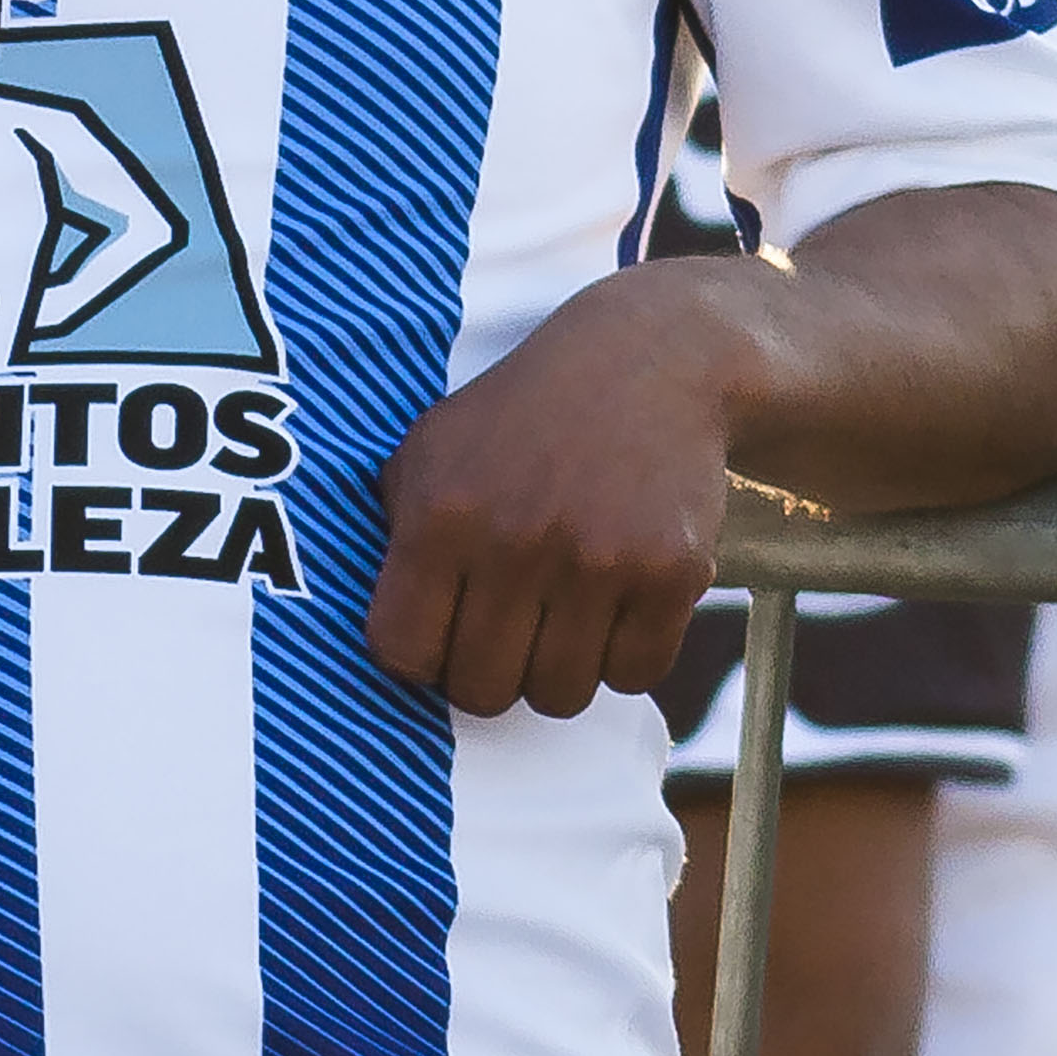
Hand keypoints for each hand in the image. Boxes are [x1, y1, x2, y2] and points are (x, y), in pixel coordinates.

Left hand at [369, 260, 764, 717]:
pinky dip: (626, 656)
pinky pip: (634, 676)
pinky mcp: (672, 572)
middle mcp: (516, 541)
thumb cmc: (522, 415)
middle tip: (511, 627)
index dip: (423, 654)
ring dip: (559, 669)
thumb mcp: (431, 448)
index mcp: (441, 514)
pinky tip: (619, 605)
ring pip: (560, 696)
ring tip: (565, 615)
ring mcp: (600, 560)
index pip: (403, 655)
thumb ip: (395, 536)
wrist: (650, 360)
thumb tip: (384, 640)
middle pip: (483, 692)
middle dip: (492, 669)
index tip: (445, 629)